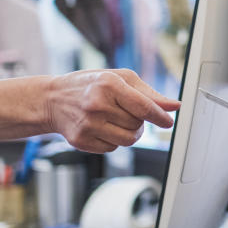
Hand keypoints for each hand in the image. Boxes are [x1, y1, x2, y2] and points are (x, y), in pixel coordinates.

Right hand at [45, 69, 179, 152]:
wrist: (52, 99)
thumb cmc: (91, 85)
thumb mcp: (119, 78)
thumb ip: (149, 93)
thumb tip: (174, 106)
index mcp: (109, 85)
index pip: (144, 107)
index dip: (160, 117)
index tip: (168, 122)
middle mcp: (97, 106)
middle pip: (138, 125)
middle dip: (139, 121)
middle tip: (126, 111)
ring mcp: (87, 125)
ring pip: (128, 141)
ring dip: (130, 133)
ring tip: (118, 121)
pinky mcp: (81, 141)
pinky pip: (112, 149)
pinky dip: (114, 140)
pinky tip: (102, 127)